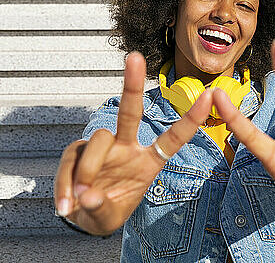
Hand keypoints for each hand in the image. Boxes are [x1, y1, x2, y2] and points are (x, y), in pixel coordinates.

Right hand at [54, 52, 212, 234]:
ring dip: (88, 171)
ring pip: (98, 141)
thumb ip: (101, 208)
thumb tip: (86, 196)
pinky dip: (65, 185)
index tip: (209, 95)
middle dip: (133, 83)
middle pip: (130, 112)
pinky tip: (66, 206)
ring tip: (80, 200)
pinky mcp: (78, 150)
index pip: (172, 138)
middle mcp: (126, 147)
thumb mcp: (109, 218)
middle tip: (135, 57)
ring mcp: (102, 147)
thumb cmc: (106, 211)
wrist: (83, 217)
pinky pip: (71, 160)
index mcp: (147, 162)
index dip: (190, 118)